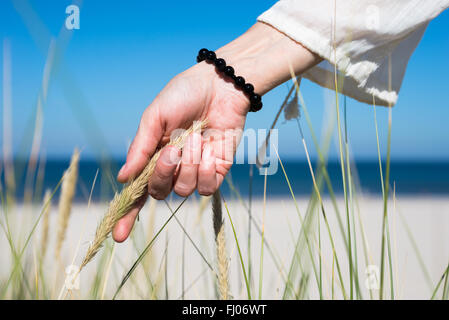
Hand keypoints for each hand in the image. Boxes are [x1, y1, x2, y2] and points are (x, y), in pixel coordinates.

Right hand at [113, 22, 320, 241]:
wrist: (220, 86)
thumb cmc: (183, 96)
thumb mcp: (155, 118)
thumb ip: (140, 148)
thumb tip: (123, 179)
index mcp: (153, 156)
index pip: (138, 191)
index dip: (128, 214)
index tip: (118, 237)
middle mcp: (173, 168)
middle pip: (159, 192)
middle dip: (163, 173)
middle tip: (173, 148)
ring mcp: (195, 171)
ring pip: (184, 190)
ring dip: (188, 165)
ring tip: (196, 138)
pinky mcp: (217, 171)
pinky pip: (206, 188)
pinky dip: (206, 170)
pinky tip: (210, 150)